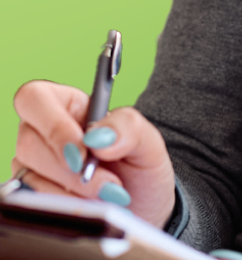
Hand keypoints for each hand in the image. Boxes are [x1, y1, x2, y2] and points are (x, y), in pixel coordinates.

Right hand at [11, 80, 175, 228]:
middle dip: (68, 169)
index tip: (84, 152)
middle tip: (105, 183)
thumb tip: (97, 137)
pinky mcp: (32, 198)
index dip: (54, 125)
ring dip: (70, 192)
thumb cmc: (141, 168)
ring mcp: (34, 168)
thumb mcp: (148, 141)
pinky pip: (32, 204)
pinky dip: (63, 209)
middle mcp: (43, 135)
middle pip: (29, 142)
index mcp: (69, 106)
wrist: (143, 210)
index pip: (35, 97)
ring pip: (29, 176)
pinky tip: (89, 209)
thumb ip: (128, 127)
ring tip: (106, 197)